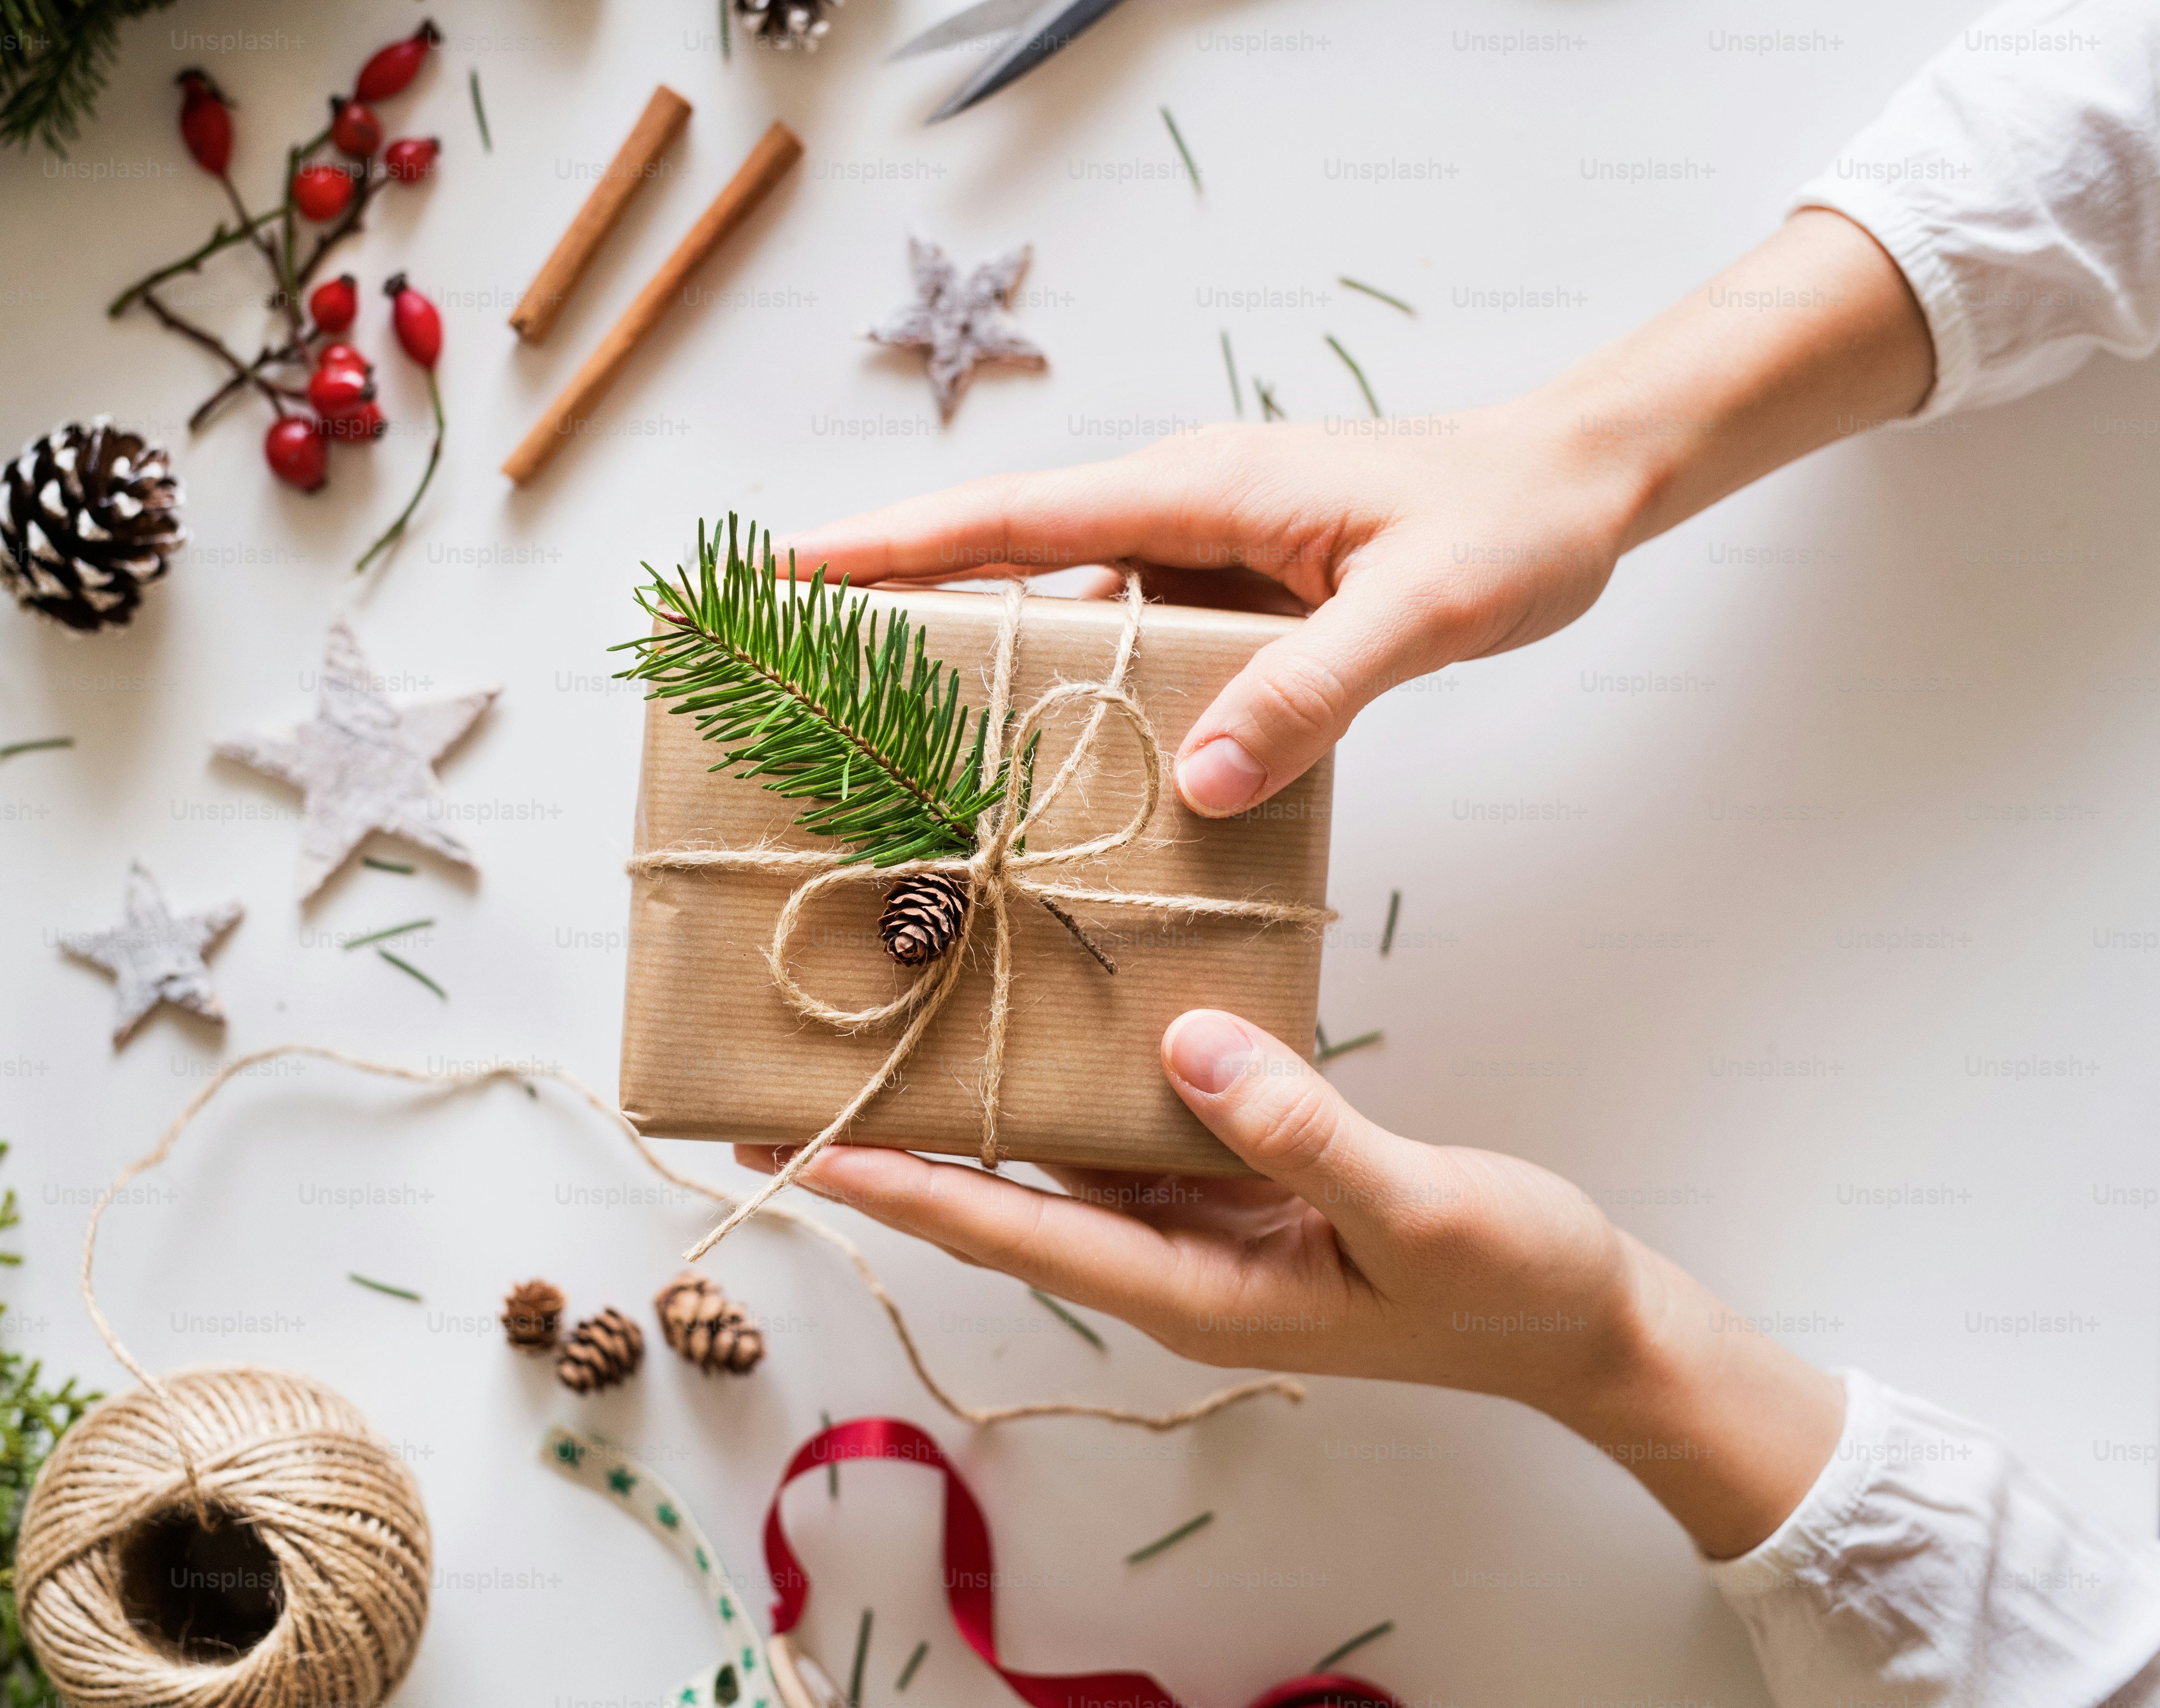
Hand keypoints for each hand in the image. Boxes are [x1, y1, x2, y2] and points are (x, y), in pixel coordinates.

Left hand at [738, 1009, 1843, 1557]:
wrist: (1586, 1325)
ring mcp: (1201, 1224)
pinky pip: (1133, 1128)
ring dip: (974, 1103)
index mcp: (1191, 1291)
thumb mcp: (1413, 1210)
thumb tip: (1186, 1045)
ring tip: (880, 1032)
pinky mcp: (1239, 1185)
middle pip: (1005, 1196)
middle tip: (791, 1083)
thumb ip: (1298, 1132)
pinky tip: (1036, 1014)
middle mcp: (1170, 1261)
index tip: (794, 1150)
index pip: (1011, 1232)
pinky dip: (1075, 1077)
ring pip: (1059, 1156)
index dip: (900, 1191)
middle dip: (900, 1145)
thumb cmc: (1509, 1284)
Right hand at [779, 210, 1931, 817]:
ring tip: (873, 735)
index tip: (787, 568)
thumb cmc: (1507, 526)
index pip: (1011, 521)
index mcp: (1196, 492)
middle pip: (1002, 564)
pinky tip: (1035, 765)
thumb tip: (1202, 783)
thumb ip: (1313, 688)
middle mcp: (1176, 518)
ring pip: (1054, 615)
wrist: (1573, 486)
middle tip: (786, 661)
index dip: (894, 547)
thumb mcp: (1422, 608)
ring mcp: (1196, 562)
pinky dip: (1066, 698)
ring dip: (972, 663)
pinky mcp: (1227, 604)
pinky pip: (1120, 651)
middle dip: (891, 604)